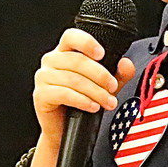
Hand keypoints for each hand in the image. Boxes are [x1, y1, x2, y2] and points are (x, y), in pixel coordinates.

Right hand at [32, 28, 135, 146]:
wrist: (65, 129)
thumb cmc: (81, 103)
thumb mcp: (104, 86)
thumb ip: (118, 74)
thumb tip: (126, 64)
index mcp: (64, 52)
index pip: (71, 37)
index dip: (86, 42)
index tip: (102, 54)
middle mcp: (51, 61)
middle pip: (77, 60)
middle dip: (100, 75)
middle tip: (113, 88)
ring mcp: (43, 77)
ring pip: (73, 79)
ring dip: (96, 92)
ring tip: (108, 102)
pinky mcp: (41, 95)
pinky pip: (64, 93)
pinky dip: (82, 100)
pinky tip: (93, 107)